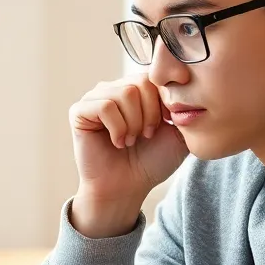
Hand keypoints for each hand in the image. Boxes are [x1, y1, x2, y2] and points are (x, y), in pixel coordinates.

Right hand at [69, 76, 188, 237]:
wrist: (128, 187)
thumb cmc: (151, 161)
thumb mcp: (179, 133)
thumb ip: (185, 108)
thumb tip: (183, 85)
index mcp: (136, 89)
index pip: (155, 77)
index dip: (164, 103)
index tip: (165, 125)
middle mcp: (115, 88)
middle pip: (141, 83)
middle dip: (150, 115)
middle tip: (145, 136)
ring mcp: (95, 98)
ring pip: (125, 93)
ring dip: (133, 124)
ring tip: (130, 140)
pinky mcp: (79, 111)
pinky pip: (105, 106)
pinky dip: (117, 128)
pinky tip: (117, 142)